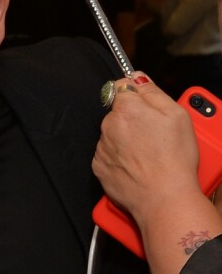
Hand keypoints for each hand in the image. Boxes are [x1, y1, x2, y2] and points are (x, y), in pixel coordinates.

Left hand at [92, 72, 199, 226]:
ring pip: (112, 134)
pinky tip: (137, 166)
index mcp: (126, 107)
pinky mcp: (99, 165)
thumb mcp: (176, 115)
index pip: (123, 87)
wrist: (164, 199)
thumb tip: (138, 76)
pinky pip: (107, 154)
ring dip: (125, 140)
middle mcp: (108, 123)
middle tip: (153, 136)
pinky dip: (119, 158)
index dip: (137, 96)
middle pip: (118, 113)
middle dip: (132, 120)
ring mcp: (102, 145)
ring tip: (147, 155)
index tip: (145, 106)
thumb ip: (153, 91)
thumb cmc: (173, 159)